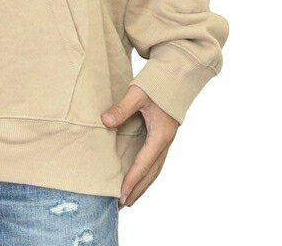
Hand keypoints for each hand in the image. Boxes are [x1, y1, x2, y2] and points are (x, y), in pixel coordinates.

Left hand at [101, 84, 178, 208]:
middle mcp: (165, 142)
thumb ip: (121, 108)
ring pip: (155, 169)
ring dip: (143, 184)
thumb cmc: (156, 84)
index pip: (143, 163)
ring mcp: (166, 140)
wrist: (176, 77)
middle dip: (138, 189)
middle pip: (151, 173)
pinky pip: (155, 160)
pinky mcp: (163, 135)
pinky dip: (147, 172)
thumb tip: (105, 122)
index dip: (132, 180)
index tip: (121, 194)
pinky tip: (138, 176)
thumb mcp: (137, 94)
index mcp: (160, 136)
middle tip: (123, 204)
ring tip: (130, 197)